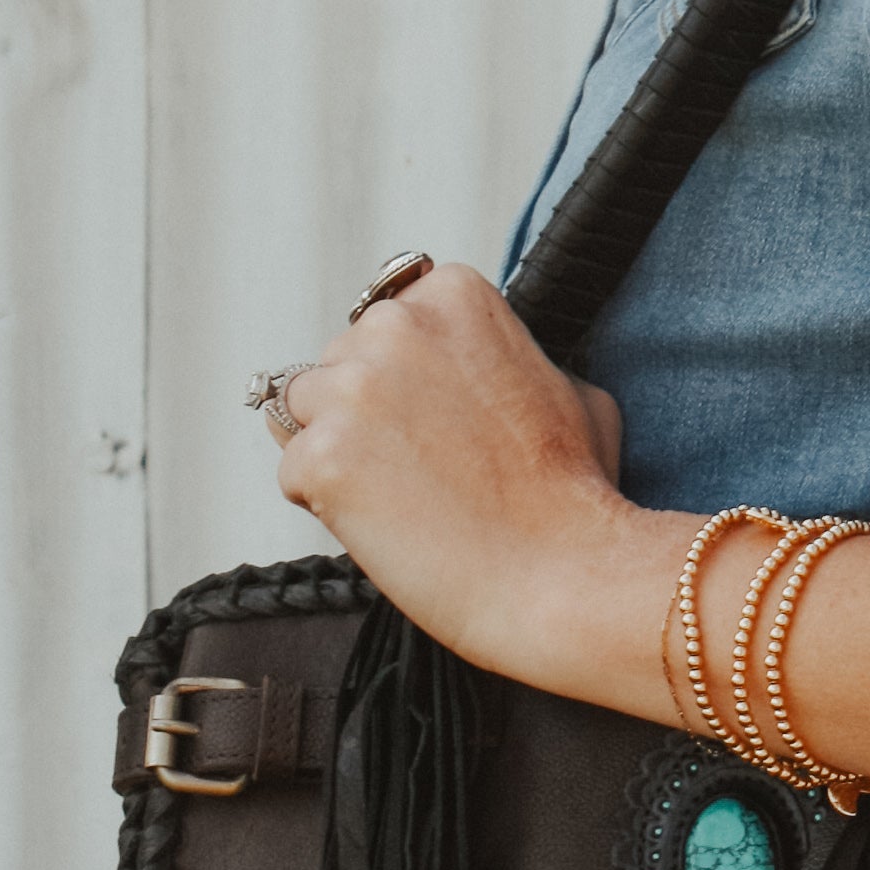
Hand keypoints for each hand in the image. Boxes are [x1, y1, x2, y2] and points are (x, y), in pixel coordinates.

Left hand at [270, 264, 643, 686]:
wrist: (563, 574)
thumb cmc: (574, 491)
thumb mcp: (568, 385)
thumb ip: (507, 355)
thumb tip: (475, 364)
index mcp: (454, 295)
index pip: (388, 324)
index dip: (411, 380)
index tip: (446, 422)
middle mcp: (395, 326)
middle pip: (340, 362)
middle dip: (368, 412)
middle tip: (426, 469)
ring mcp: (352, 390)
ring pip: (304, 413)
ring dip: (341, 452)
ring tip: (405, 498)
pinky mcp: (321, 456)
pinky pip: (295, 474)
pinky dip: (329, 506)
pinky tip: (390, 525)